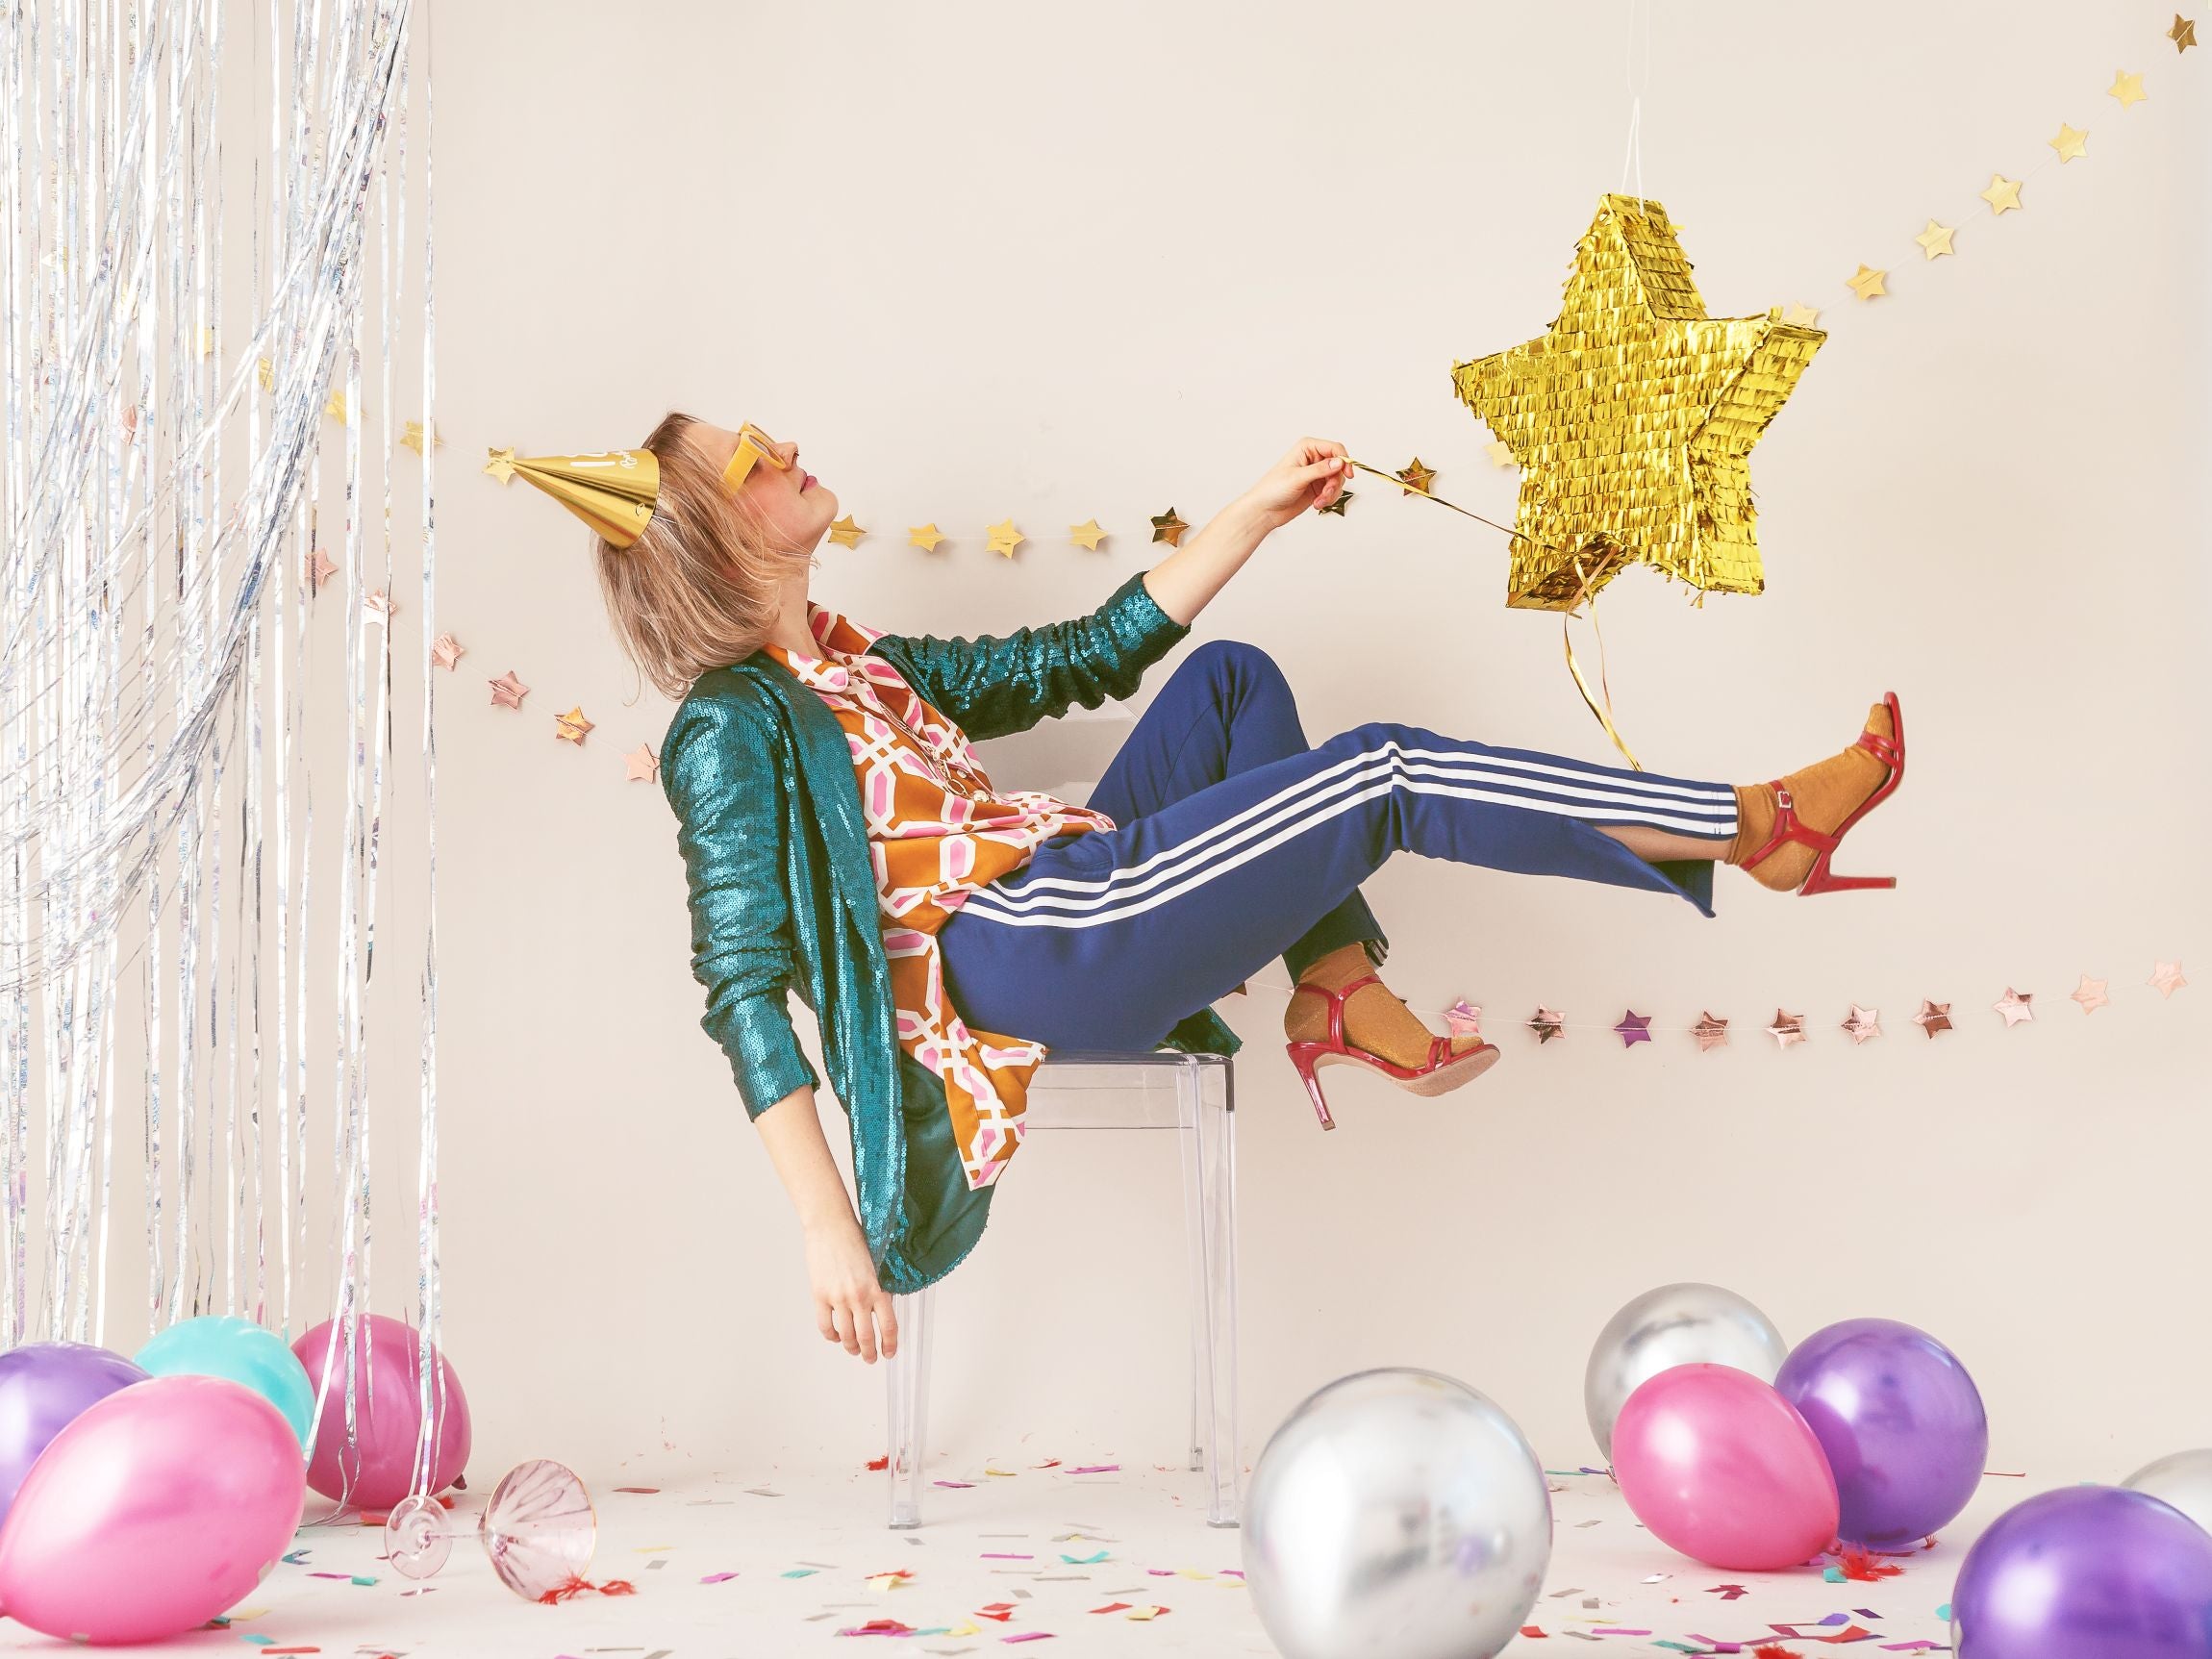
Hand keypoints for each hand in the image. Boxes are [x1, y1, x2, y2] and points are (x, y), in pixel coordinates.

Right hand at [802, 1210, 898, 1362]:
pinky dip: (831, 1336)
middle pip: (866, 1337)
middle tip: (871, 1358)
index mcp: (878, 1288)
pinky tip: (835, 1336)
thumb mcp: (877, 1264)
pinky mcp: (820, 1296)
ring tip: (853, 1350)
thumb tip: (883, 1309)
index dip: (890, 1344)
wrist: (831, 1226)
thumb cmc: (855, 1239)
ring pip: (846, 1336)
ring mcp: (838, 1298)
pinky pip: (825, 1326)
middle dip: (870, 1353)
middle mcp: (859, 1297)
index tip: (889, 1352)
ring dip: (851, 1348)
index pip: (889, 1326)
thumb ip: (879, 1288)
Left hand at [1235, 436, 1349, 535]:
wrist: (1264, 510)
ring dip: (1331, 493)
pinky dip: (1329, 499)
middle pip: (1339, 466)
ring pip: (1337, 480)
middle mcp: (1313, 459)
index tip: (1348, 474)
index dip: (1344, 460)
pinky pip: (1333, 491)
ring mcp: (1316, 474)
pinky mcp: (1317, 487)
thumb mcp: (1297, 477)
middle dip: (1335, 482)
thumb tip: (1339, 462)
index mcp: (1307, 448)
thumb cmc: (1272, 489)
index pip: (1334, 448)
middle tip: (1326, 493)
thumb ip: (1320, 469)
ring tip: (1319, 501)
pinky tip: (1317, 504)